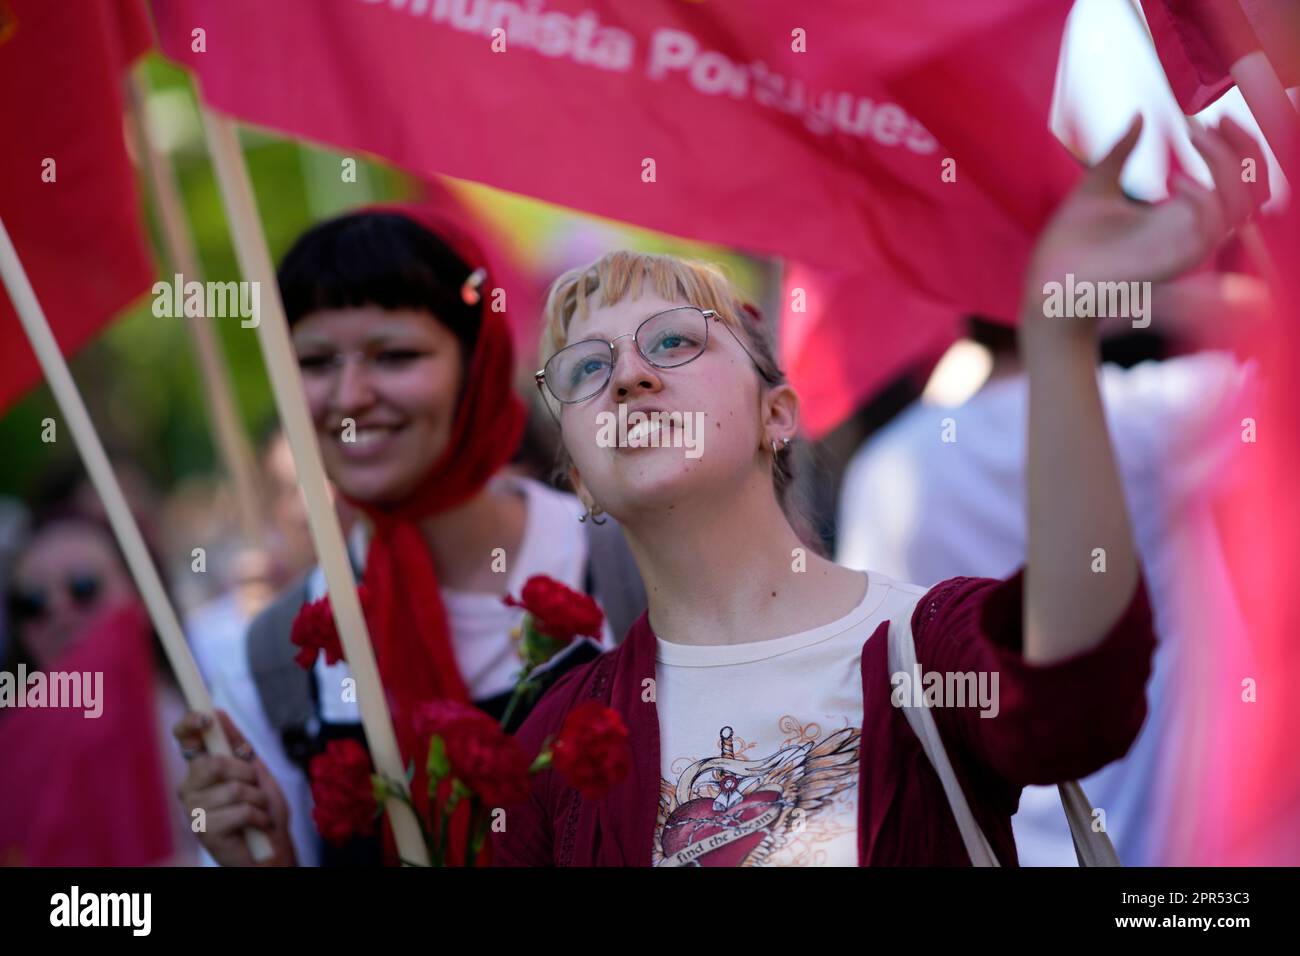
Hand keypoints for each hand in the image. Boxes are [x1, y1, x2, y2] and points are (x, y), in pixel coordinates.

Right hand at [174, 710, 295, 866]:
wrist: (269, 848)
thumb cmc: (260, 809)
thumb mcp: (254, 770)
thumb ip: (236, 743)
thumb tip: (218, 712)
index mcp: (199, 768)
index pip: (183, 738)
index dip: (190, 723)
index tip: (206, 718)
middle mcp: (188, 787)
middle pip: (214, 763)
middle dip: (246, 773)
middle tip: (254, 788)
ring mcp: (192, 810)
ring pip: (233, 789)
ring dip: (257, 799)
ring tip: (257, 810)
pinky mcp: (203, 831)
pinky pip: (241, 811)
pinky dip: (259, 817)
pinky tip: (257, 825)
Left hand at [1023, 114, 1270, 327]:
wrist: (1046, 280)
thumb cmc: (1068, 243)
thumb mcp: (1098, 183)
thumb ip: (1122, 151)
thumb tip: (1138, 116)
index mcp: (1176, 214)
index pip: (1231, 180)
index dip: (1234, 145)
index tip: (1213, 117)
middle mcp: (1188, 230)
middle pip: (1251, 189)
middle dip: (1243, 148)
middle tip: (1213, 120)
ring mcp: (1184, 247)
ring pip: (1241, 206)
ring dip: (1228, 165)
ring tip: (1195, 137)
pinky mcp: (1174, 262)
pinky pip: (1212, 230)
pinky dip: (1204, 199)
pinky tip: (1176, 178)